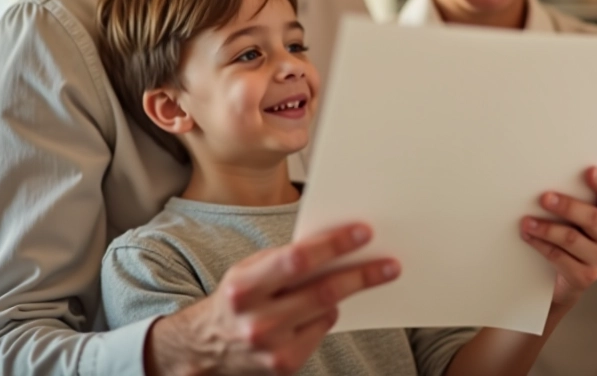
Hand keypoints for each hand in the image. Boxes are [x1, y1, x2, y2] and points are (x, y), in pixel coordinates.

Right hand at [145, 223, 399, 375]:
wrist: (206, 347)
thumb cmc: (237, 298)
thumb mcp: (250, 270)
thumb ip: (286, 260)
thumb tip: (337, 244)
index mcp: (244, 287)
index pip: (298, 260)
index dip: (334, 245)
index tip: (363, 232)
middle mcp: (257, 320)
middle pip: (323, 292)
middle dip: (362, 275)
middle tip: (390, 264)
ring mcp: (272, 347)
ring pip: (327, 311)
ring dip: (345, 293)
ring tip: (367, 276)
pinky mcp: (285, 366)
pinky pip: (321, 331)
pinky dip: (326, 316)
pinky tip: (322, 308)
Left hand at [520, 167, 596, 310]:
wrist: (569, 275)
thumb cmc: (577, 233)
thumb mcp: (583, 214)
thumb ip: (581, 196)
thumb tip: (555, 172)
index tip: (589, 171)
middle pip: (593, 218)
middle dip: (567, 206)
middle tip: (545, 198)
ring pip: (572, 239)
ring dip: (547, 228)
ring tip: (527, 220)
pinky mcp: (585, 276)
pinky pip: (559, 257)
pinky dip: (541, 245)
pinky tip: (529, 236)